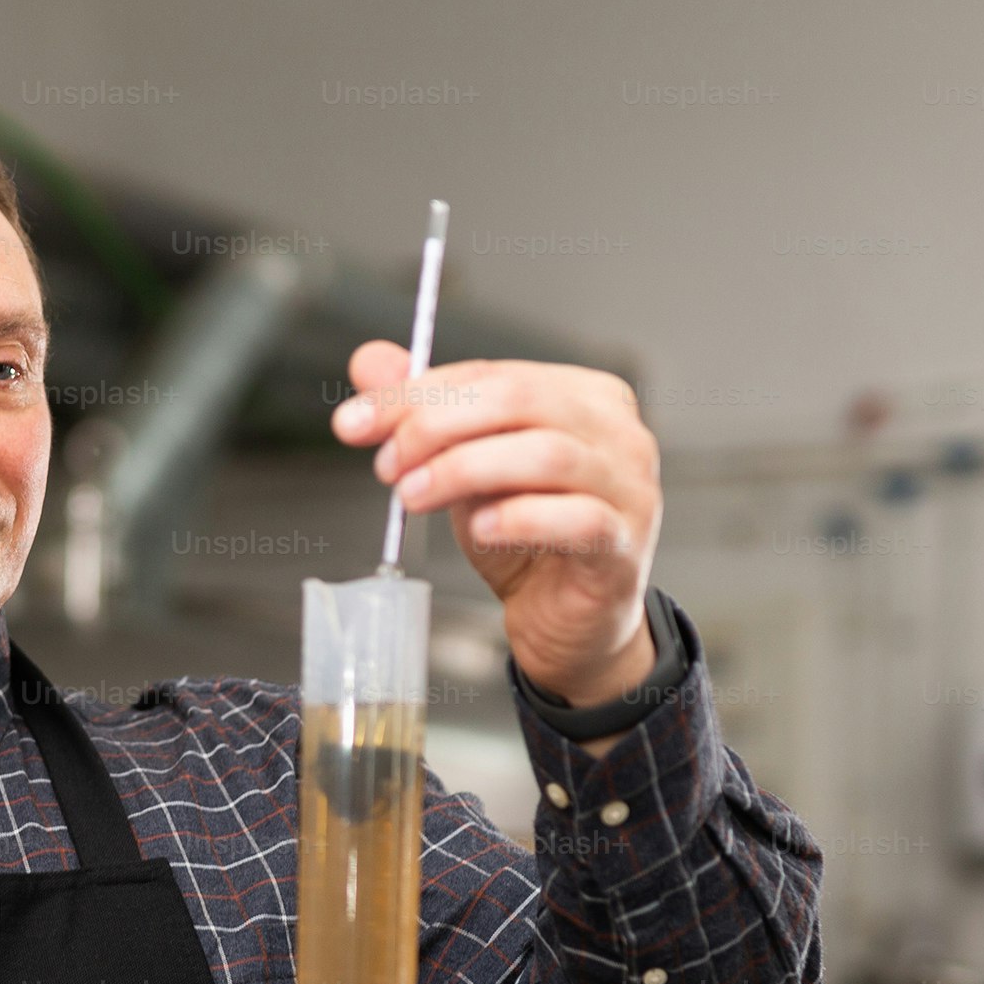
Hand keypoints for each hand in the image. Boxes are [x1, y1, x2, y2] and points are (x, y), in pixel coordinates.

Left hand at [331, 342, 662, 710]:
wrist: (566, 621)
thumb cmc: (526, 540)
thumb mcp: (466, 468)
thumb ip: (424, 414)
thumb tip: (368, 362)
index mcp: (581, 396)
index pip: (491, 375)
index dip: (416, 394)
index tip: (354, 423)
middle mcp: (616, 431)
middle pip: (519, 400)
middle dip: (436, 426)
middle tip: (388, 464)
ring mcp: (629, 486)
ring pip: (547, 453)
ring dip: (465, 469)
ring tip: (415, 495)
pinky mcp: (622, 544)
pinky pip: (576, 519)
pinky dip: (519, 519)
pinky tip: (480, 529)